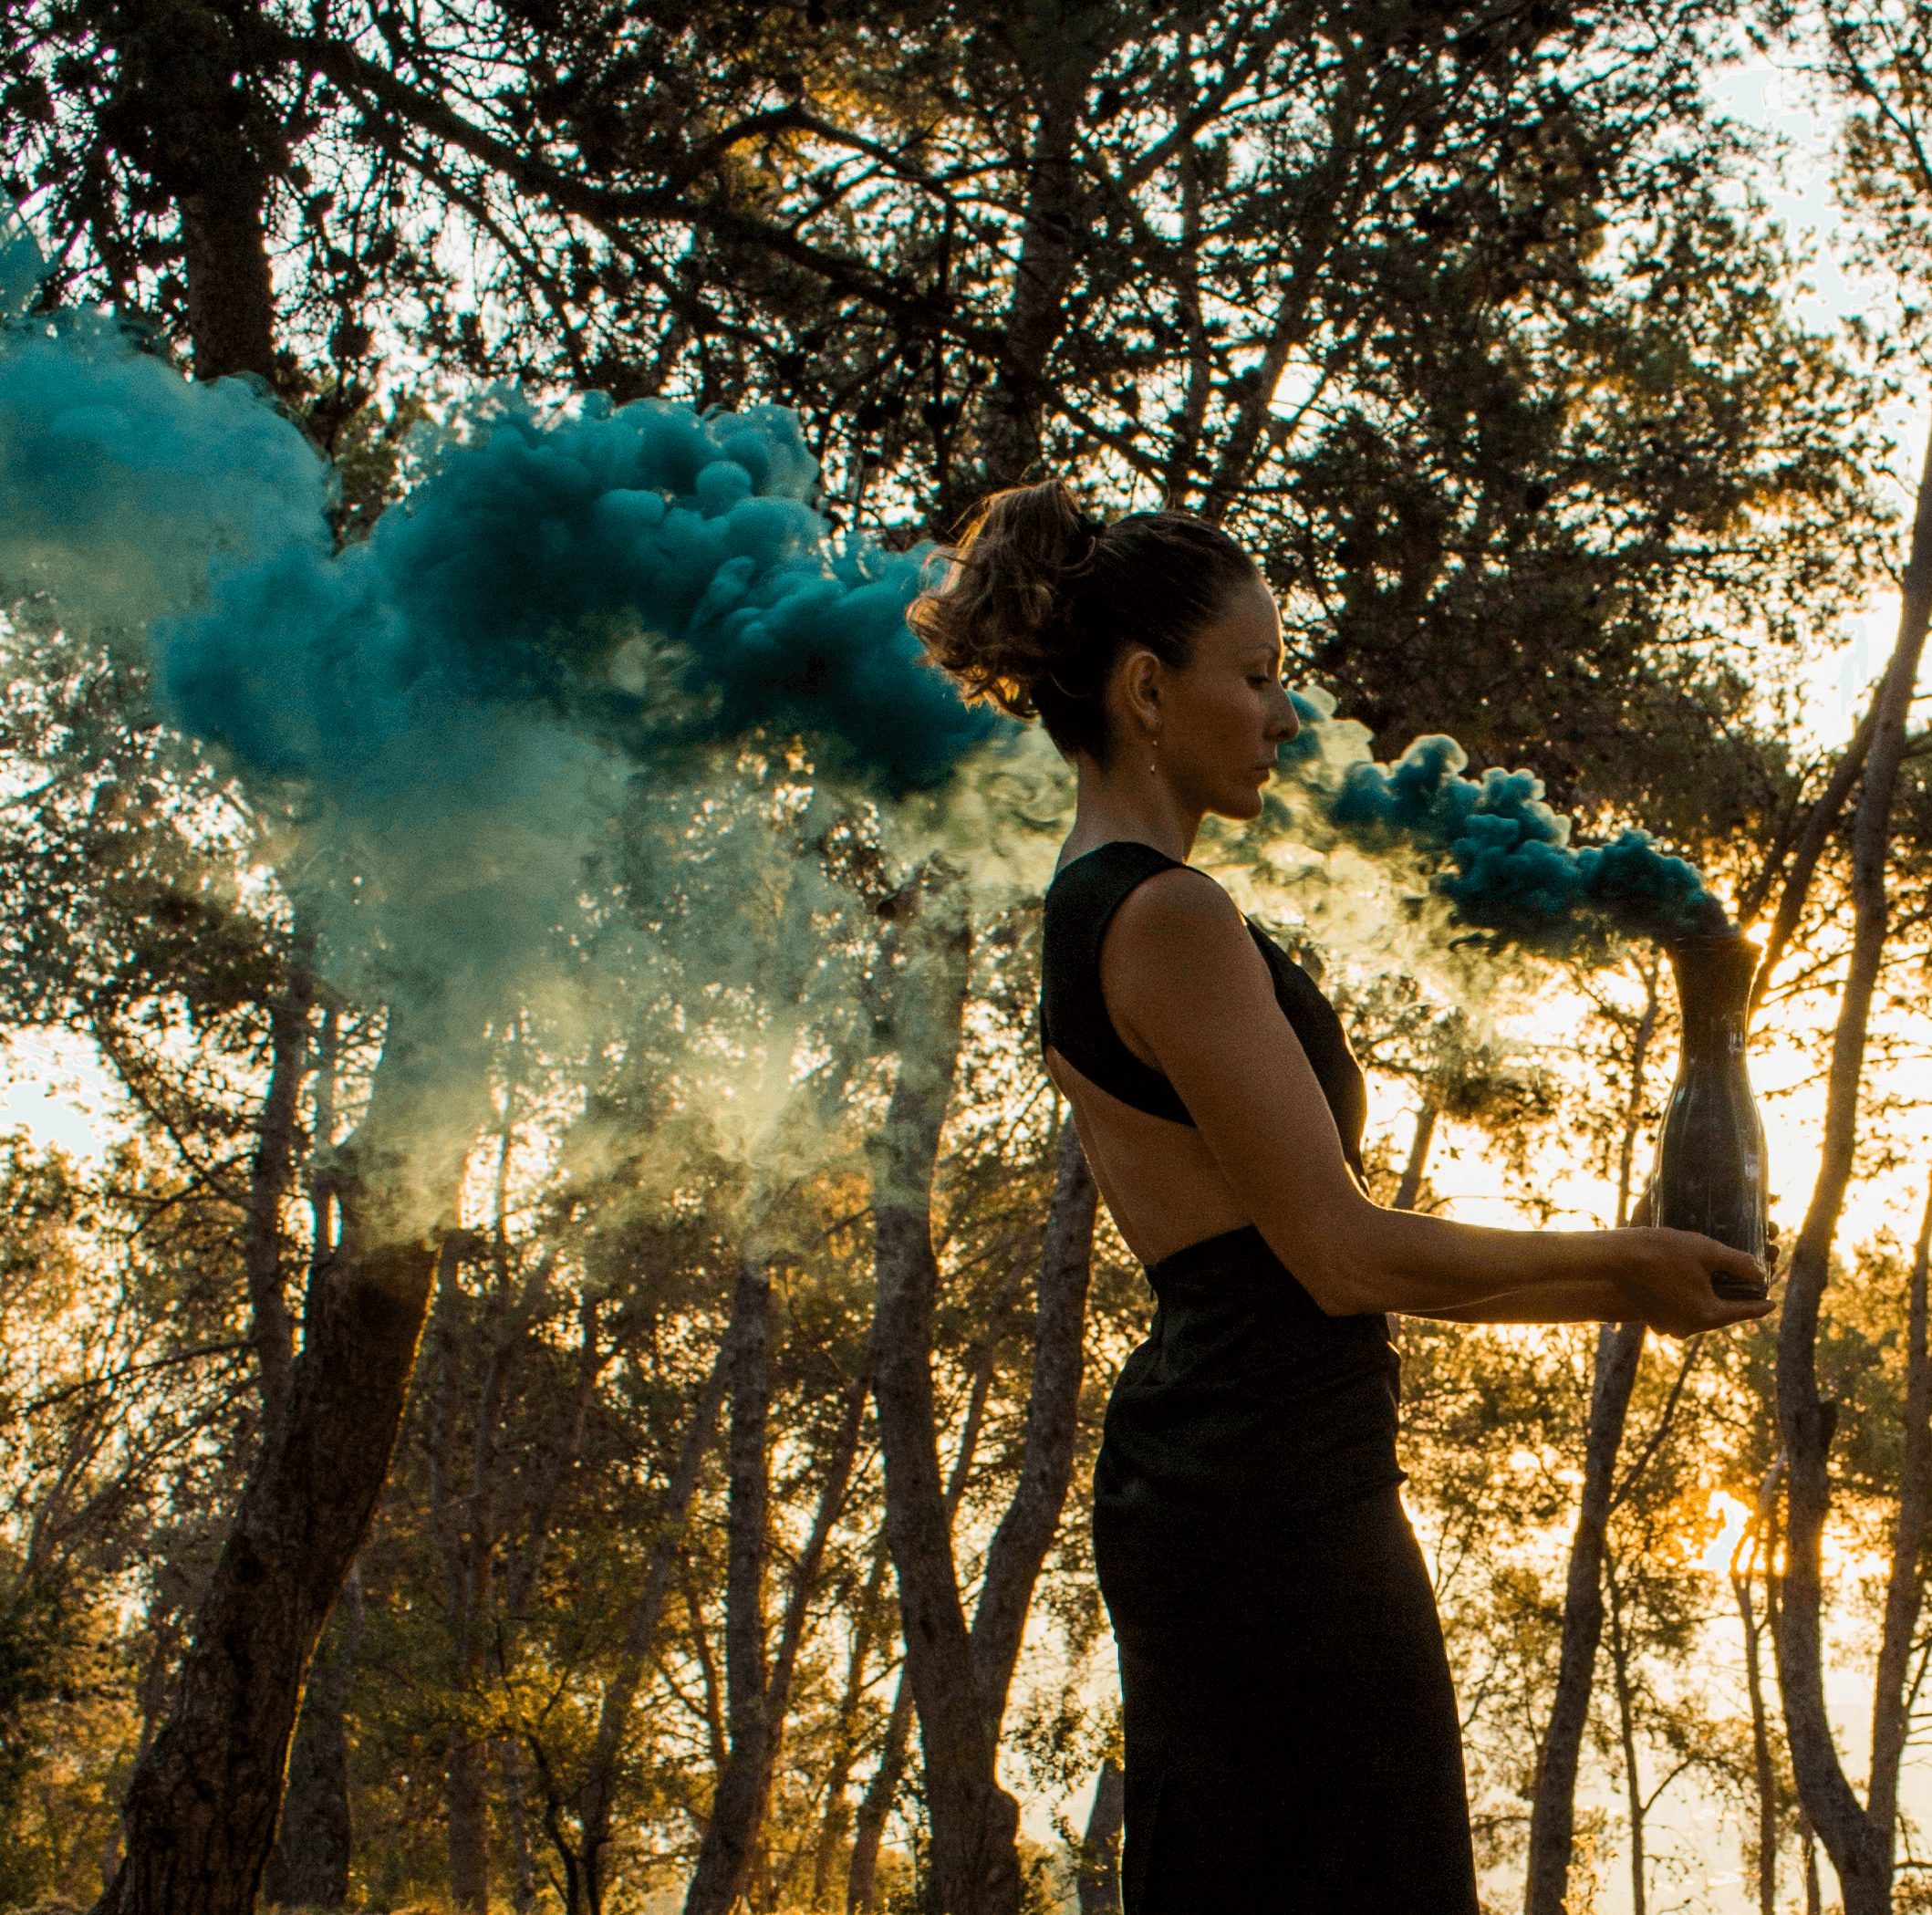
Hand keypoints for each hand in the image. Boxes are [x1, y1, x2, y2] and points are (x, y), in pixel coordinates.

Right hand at [1611, 1226, 1773, 1338]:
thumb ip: (1739, 1263)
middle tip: (1747, 1289)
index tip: (1772, 1303)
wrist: (1616, 1257)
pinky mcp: (1654, 1320)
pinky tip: (1691, 1284)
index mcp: (1707, 1314)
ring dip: (1710, 1300)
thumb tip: (1760, 1273)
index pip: (1743, 1311)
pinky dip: (1690, 1301)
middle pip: (1721, 1314)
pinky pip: (1681, 1313)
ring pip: (1700, 1314)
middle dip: (1734, 1301)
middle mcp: (1689, 1327)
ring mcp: (1669, 1326)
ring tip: (1719, 1284)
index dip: (1760, 1305)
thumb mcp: (1707, 1251)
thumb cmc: (1663, 1251)